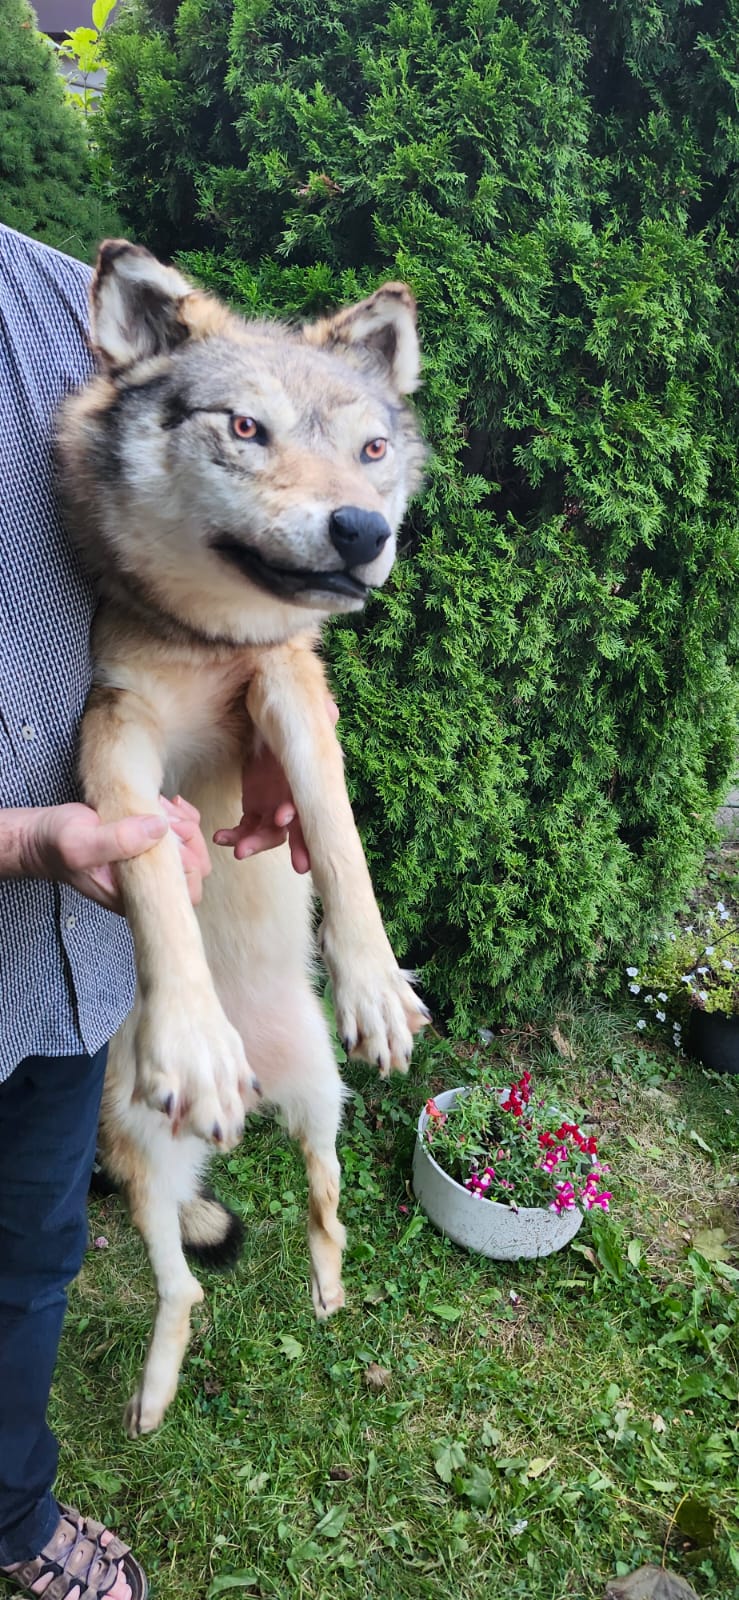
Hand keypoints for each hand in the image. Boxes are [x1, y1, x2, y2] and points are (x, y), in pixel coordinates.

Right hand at [22, 795, 211, 912]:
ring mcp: (150, 861)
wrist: (40, 835)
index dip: (186, 861)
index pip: (185, 892)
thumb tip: (160, 829)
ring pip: (191, 847)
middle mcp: (147, 881)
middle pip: (196, 867)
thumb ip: (118, 840)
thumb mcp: (80, 844)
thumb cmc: (55, 845)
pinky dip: (180, 814)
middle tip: (165, 813)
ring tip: (160, 804)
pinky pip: (180, 832)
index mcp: (136, 894)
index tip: (167, 832)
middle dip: (188, 836)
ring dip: (183, 820)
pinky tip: (166, 803)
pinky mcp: (148, 841)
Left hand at [214, 697, 338, 874]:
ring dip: (257, 844)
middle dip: (299, 847)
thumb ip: (316, 712)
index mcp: (306, 778)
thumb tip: (331, 712)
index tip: (287, 817)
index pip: (313, 801)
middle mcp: (294, 796)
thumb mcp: (299, 709)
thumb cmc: (285, 713)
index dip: (306, 812)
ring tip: (239, 850)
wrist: (261, 717)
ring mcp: (273, 805)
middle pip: (300, 827)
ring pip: (269, 834)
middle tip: (299, 866)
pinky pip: (246, 828)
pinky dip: (234, 836)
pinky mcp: (255, 807)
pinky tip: (220, 837)